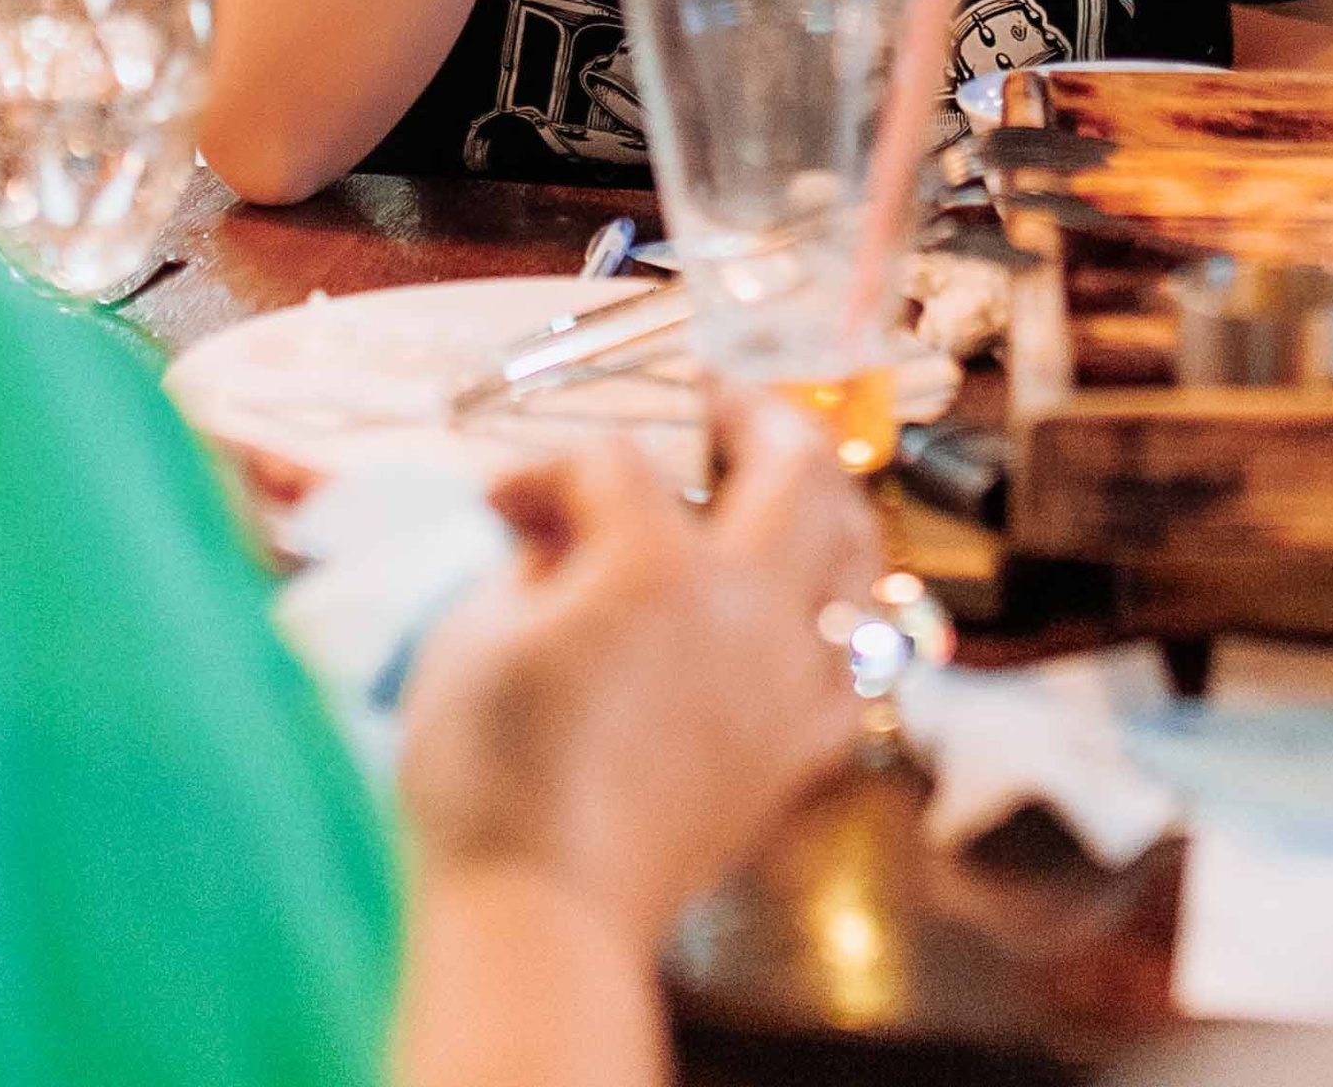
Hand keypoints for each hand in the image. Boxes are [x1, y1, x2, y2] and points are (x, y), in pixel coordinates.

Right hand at [396, 391, 875, 949]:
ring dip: (820, 498)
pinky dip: (837, 615)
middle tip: (706, 407)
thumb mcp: (473, 635)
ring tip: (774, 485)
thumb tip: (554, 522)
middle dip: (751, 413)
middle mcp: (749, 609)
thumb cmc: (487, 782)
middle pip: (798, 461)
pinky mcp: (799, 750)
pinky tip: (797, 611)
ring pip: (857, 548)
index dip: (552, 467)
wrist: (540, 925)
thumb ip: (531, 553)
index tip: (505, 500)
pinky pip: (858, 657)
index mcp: (657, 568)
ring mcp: (789, 681)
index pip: (618, 462)